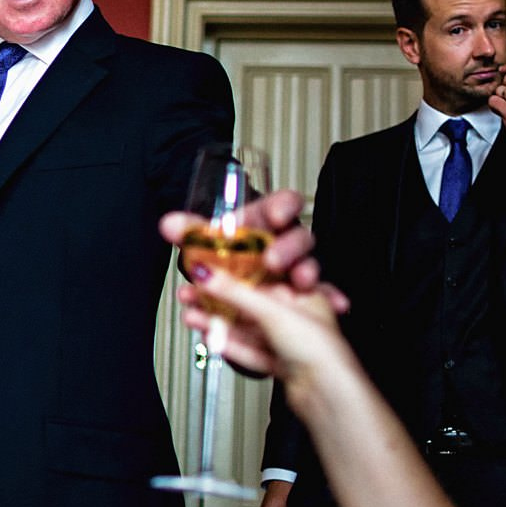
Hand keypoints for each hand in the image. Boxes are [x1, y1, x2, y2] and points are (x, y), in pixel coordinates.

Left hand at [159, 188, 349, 313]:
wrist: (238, 284)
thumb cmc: (232, 256)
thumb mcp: (212, 244)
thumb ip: (192, 233)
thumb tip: (168, 224)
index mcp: (266, 223)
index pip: (284, 203)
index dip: (284, 205)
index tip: (276, 215)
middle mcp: (286, 242)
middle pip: (299, 236)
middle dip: (290, 247)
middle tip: (273, 261)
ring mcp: (298, 267)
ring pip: (312, 264)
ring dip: (308, 272)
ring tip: (302, 283)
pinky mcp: (307, 291)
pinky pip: (325, 292)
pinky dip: (331, 296)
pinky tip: (337, 304)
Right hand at [180, 267, 348, 391]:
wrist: (328, 395)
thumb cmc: (321, 349)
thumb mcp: (272, 311)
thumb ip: (236, 292)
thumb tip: (208, 274)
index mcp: (302, 291)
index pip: (262, 273)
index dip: (234, 269)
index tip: (209, 266)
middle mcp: (296, 314)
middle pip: (249, 302)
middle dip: (218, 298)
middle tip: (191, 293)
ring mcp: (287, 340)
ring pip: (246, 328)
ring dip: (217, 321)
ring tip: (191, 315)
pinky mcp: (279, 364)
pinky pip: (248, 350)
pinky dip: (228, 344)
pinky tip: (210, 338)